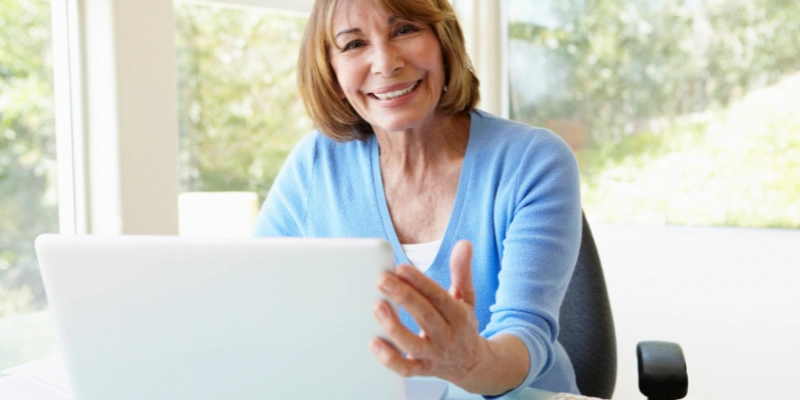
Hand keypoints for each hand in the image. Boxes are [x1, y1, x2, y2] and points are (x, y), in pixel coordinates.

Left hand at [370, 240, 491, 386]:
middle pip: (425, 316)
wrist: (474, 365)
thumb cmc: (462, 325)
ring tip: (377, 307)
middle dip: (403, 297)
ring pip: (413, 344)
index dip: (420, 282)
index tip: (401, 268)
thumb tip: (463, 244)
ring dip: (395, 327)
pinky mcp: (423, 370)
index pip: (438, 297)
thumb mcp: (466, 298)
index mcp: (458, 315)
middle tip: (382, 280)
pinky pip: (406, 369)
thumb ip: (462, 271)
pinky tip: (374, 342)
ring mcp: (434, 355)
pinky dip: (390, 359)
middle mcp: (447, 336)